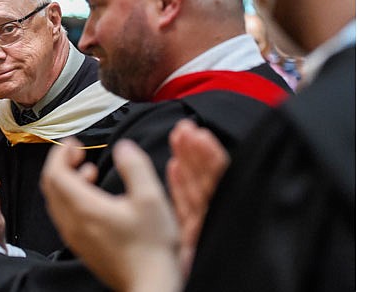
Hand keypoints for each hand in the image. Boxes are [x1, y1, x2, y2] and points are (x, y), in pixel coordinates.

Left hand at [41, 138, 181, 291]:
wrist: (150, 285)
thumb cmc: (151, 248)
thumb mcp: (151, 199)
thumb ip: (135, 167)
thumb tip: (123, 147)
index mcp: (84, 209)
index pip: (55, 173)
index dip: (60, 153)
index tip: (73, 142)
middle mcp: (72, 223)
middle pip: (50, 186)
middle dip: (60, 164)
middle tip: (77, 152)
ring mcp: (75, 237)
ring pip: (56, 201)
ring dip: (66, 181)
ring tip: (89, 171)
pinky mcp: (81, 246)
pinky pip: (64, 215)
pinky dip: (71, 198)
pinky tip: (94, 196)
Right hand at [167, 119, 229, 275]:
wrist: (182, 290)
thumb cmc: (208, 264)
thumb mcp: (209, 219)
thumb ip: (206, 187)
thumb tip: (193, 160)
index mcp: (228, 216)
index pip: (221, 179)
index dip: (210, 156)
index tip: (198, 133)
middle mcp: (218, 220)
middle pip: (208, 181)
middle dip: (196, 152)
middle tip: (185, 127)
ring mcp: (204, 229)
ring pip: (196, 190)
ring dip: (188, 162)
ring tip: (181, 136)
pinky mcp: (190, 238)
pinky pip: (187, 208)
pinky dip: (180, 186)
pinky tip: (175, 167)